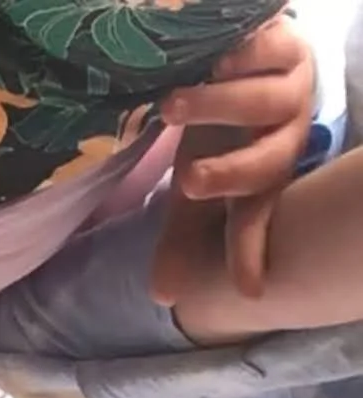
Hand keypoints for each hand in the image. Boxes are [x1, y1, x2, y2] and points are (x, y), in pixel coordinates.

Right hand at [151, 11, 315, 305]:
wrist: (249, 60)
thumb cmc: (222, 132)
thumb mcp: (195, 187)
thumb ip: (179, 240)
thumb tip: (162, 297)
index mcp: (262, 183)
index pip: (253, 223)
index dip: (249, 255)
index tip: (250, 290)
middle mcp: (282, 140)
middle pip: (267, 165)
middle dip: (228, 176)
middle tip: (187, 182)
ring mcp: (288, 92)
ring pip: (261, 105)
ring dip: (216, 108)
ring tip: (172, 107)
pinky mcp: (285, 48)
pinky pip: (270, 53)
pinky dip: (243, 59)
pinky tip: (216, 63)